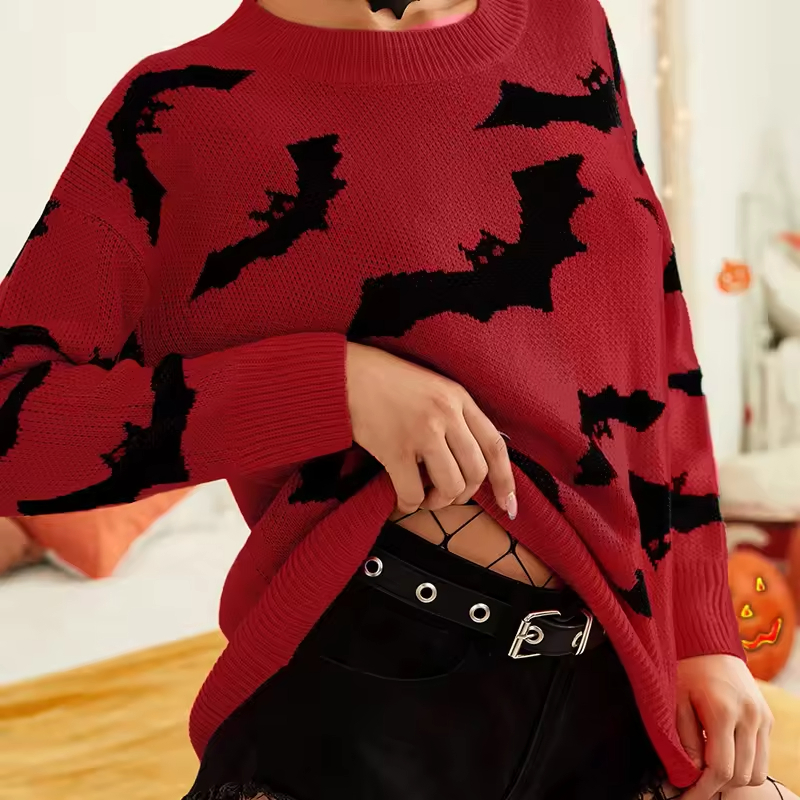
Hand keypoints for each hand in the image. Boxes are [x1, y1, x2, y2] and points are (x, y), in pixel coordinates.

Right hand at [345, 342, 515, 515]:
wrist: (346, 374)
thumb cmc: (386, 382)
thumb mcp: (433, 388)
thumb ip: (456, 416)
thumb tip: (471, 458)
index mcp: (459, 398)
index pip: (495, 446)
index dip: (505, 480)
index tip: (508, 505)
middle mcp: (447, 414)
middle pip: (476, 472)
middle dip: (463, 494)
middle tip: (445, 494)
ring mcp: (422, 431)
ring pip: (450, 487)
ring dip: (438, 502)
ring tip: (423, 496)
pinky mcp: (395, 449)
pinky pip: (414, 493)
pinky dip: (410, 505)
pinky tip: (402, 499)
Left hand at [676, 654, 773, 799]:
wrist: (710, 642)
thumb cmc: (687, 668)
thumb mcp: (676, 700)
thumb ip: (684, 738)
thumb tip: (692, 773)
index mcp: (724, 711)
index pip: (721, 768)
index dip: (702, 790)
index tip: (684, 798)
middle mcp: (750, 717)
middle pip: (741, 775)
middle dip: (716, 788)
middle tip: (693, 789)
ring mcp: (763, 718)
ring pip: (757, 771)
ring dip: (734, 779)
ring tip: (707, 774)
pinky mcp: (768, 718)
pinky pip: (761, 756)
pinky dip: (744, 764)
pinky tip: (722, 756)